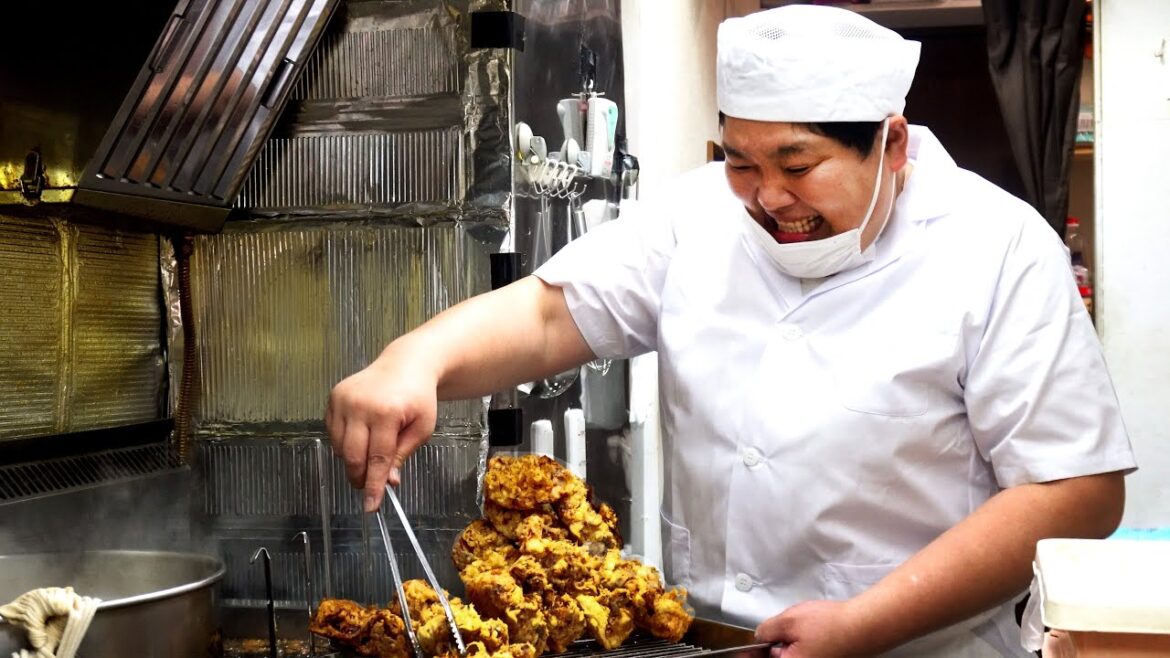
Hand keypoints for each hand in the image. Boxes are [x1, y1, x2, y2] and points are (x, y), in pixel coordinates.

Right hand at [326, 345, 437, 511]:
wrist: (406, 364)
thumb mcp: (422, 427)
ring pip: (340, 447)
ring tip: (370, 457)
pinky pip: (333, 432)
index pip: (377, 458)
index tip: (371, 505)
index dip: (373, 485)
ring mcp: (343, 399)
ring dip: (353, 460)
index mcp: (386, 412)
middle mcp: (359, 405)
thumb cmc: (418, 396)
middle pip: (353, 455)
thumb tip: (389, 481)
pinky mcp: (333, 397)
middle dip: (360, 477)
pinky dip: (344, 444)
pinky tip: (360, 439)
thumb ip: (403, 454)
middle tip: (369, 487)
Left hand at [756, 600, 869, 657]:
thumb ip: (767, 630)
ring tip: (793, 630)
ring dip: (784, 647)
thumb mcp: (789, 621)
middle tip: (770, 633)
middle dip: (769, 649)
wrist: (863, 626)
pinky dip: (798, 647)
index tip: (742, 650)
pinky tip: (805, 634)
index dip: (749, 656)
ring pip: (789, 657)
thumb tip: (759, 636)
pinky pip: (802, 656)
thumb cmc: (829, 625)